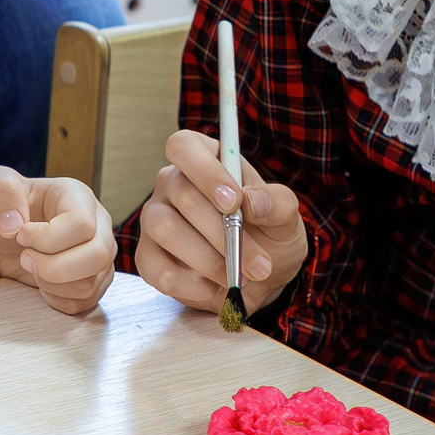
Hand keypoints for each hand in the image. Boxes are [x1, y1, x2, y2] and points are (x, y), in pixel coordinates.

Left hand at [0, 167, 112, 315]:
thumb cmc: (5, 207)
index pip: (81, 224)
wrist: (5, 235)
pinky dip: (55, 298)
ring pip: (90, 284)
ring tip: (32, 266)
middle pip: (97, 256)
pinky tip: (41, 280)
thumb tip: (13, 225)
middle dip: (52, 266)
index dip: (47, 238)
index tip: (21, 236)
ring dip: (51, 283)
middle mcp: (99, 226)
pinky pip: (83, 302)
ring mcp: (101, 256)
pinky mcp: (96, 281)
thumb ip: (2, 192)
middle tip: (25, 258)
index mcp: (78, 197)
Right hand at [131, 130, 305, 318]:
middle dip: (224, 232)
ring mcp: (154, 220)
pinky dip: (193, 286)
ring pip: (166, 229)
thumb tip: (251, 202)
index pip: (184, 146)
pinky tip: (216, 288)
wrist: (258, 277)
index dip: (205, 171)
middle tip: (259, 263)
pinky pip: (159, 271)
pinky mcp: (149, 258)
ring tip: (240, 277)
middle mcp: (171, 185)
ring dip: (209, 259)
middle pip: (181, 194)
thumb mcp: (285, 217)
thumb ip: (276, 202)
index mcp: (202, 160)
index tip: (233, 202)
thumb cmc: (268, 234)